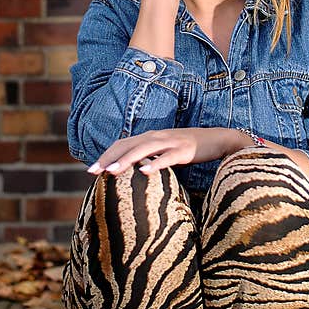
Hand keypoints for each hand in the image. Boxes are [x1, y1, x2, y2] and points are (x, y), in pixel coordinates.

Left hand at [86, 128, 230, 175]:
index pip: (122, 144)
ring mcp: (170, 142)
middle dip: (108, 158)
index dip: (105, 155)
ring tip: (110, 171)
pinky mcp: (184, 150)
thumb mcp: (165, 151)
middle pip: (127, 145)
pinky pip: (167, 157)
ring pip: (143, 150)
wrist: (218, 139)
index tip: (91, 170)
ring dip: (125, 160)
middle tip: (92, 172)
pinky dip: (155, 164)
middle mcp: (156, 137)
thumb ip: (150, 158)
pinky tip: (144, 172)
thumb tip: (134, 172)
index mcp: (150, 137)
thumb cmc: (190, 148)